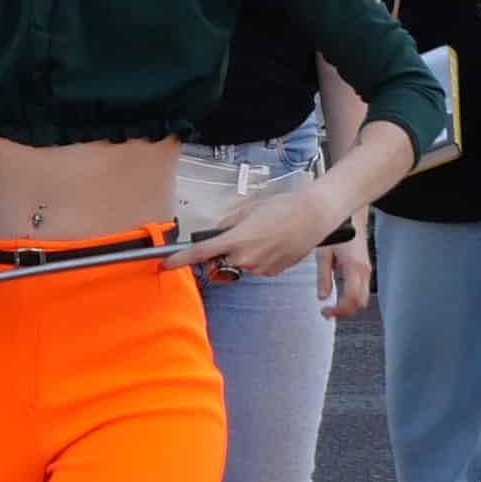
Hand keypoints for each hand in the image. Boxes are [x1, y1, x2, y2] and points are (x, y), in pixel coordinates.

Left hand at [184, 178, 339, 284]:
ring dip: (244, 253)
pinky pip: (256, 268)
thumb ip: (228, 224)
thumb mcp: (248, 210)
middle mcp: (245, 258)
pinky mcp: (271, 273)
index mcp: (236, 240)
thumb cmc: (282, 208)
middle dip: (224, 251)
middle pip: (221, 260)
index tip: (167, 264)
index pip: (200, 253)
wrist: (313, 217)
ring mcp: (259, 268)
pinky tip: (274, 244)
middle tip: (242, 234)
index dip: (180, 259)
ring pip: (240, 264)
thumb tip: (218, 233)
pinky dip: (260, 258)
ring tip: (265, 235)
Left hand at [317, 231, 372, 318]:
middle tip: (328, 312)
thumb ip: (323, 277)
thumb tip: (322, 296)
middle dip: (345, 312)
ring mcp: (367, 270)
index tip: (326, 312)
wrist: (351, 217)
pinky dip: (352, 297)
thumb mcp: (324, 253)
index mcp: (354, 268)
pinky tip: (340, 295)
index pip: (352, 299)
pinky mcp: (365, 268)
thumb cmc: (337, 230)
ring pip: (363, 298)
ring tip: (332, 306)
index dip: (339, 311)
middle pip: (360, 303)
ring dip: (349, 305)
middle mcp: (364, 271)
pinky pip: (363, 289)